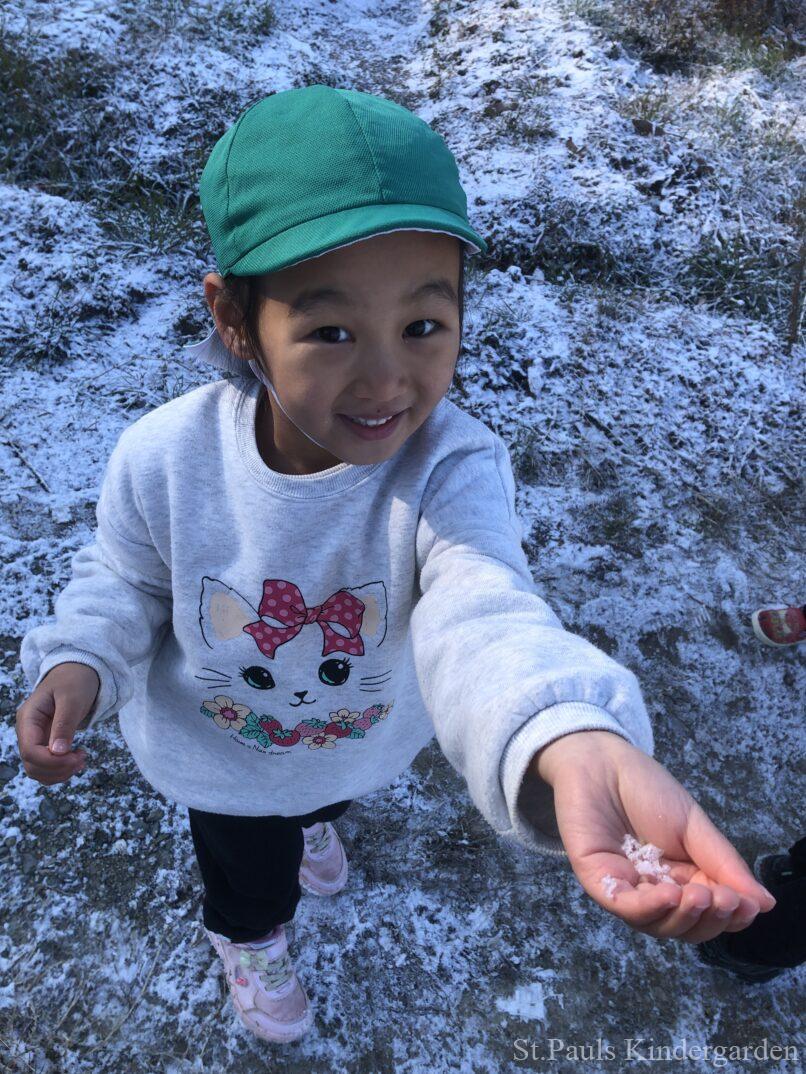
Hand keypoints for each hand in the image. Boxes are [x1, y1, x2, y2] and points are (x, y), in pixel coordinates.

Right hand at [16, 662, 98, 784]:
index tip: (76, 758)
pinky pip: (46, 765)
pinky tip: (76, 760)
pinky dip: (60, 770)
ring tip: (81, 760)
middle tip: (82, 759)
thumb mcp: (72, 699)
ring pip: (37, 769)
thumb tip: (57, 752)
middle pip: (31, 764)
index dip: (51, 761)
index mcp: (28, 718)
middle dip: (57, 768)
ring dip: (59, 772)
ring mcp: (35, 738)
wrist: (78, 672)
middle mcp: (27, 731)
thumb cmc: (74, 681)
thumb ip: (64, 724)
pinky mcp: (45, 742)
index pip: (29, 751)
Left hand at [533, 730, 776, 943]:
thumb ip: (725, 863)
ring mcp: (625, 889)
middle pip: (686, 926)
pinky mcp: (598, 881)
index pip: (710, 913)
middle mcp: (653, 891)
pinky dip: (650, 907)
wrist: (601, 761)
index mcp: (681, 878)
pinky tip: (670, 894)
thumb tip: (765, 903)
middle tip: (725, 899)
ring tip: (702, 896)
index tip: (747, 905)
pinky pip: (625, 907)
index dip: (730, 915)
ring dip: (684, 917)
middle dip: (710, 919)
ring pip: (657, 925)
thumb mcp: (694, 826)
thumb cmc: (646, 788)